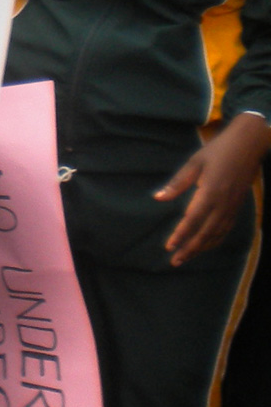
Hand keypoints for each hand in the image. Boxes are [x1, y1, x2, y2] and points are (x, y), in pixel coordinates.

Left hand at [156, 113, 270, 264]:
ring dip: (202, 248)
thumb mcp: (194, 163)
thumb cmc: (217, 151)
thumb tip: (158, 197)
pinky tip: (206, 245)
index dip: (181, 236)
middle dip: (190, 249)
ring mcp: (233, 206)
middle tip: (176, 261)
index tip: (169, 247)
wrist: (248, 144)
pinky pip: (226, 228)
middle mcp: (223, 204)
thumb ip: (177, 183)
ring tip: (187, 257)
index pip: (193, 220)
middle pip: (205, 233)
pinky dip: (216, 240)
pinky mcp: (238, 206)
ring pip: (217, 234)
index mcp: (210, 193)